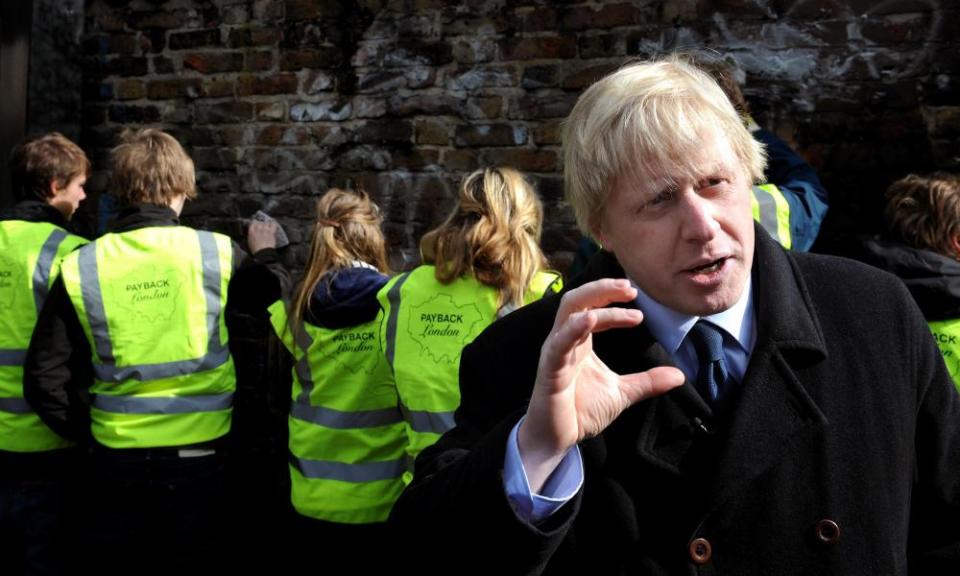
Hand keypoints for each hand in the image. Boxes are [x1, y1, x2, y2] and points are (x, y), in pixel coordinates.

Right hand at [247, 219, 277, 253]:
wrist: (263, 253)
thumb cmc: (256, 249)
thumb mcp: (249, 241)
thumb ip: (251, 234)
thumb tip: (252, 231)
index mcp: (251, 231)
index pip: (253, 222)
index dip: (255, 223)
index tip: (257, 225)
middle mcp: (258, 228)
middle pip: (260, 222)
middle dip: (261, 224)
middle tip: (262, 228)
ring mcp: (265, 229)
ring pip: (266, 222)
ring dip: (267, 225)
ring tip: (268, 228)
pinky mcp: (271, 232)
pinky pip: (273, 224)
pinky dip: (273, 224)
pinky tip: (273, 225)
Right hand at [518, 279, 684, 491]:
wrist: (559, 438)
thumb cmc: (581, 411)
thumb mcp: (622, 393)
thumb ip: (647, 381)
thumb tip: (679, 375)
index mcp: (580, 342)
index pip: (595, 310)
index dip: (615, 303)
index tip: (639, 306)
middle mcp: (565, 341)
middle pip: (577, 299)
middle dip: (602, 288)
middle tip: (630, 287)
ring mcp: (555, 352)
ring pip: (568, 311)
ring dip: (593, 297)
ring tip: (619, 293)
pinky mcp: (550, 369)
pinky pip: (559, 343)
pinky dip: (573, 328)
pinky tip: (590, 320)